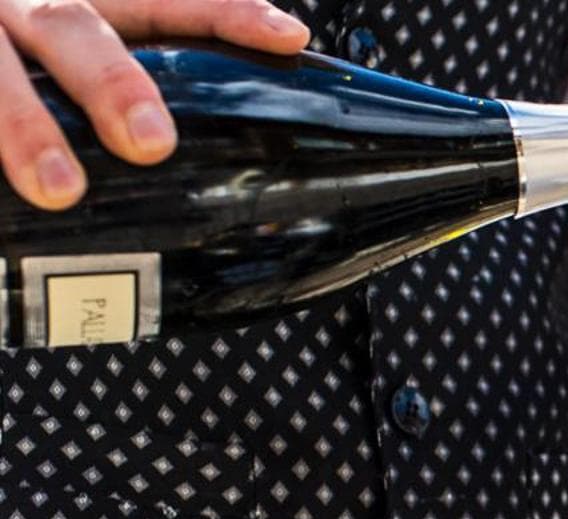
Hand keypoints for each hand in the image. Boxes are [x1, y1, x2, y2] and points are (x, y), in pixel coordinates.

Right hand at [0, 0, 308, 209]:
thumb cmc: (21, 44)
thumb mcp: (69, 40)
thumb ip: (132, 67)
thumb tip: (238, 111)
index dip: (226, 12)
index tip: (284, 37)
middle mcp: (24, 2)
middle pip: (73, 27)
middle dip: (113, 82)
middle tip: (151, 142)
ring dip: (24, 126)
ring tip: (58, 187)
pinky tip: (1, 194)